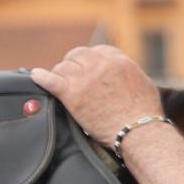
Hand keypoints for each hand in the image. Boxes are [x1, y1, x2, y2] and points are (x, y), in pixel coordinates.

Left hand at [31, 46, 163, 146]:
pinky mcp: (73, 95)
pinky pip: (50, 80)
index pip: (98, 51)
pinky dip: (41, 77)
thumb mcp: (144, 84)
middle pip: (78, 55)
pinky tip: (37, 76)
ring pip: (64, 67)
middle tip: (74, 77)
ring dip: (63, 75)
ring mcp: (85, 79)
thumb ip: (129, 73)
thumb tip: (122, 73)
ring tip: (65, 85)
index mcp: (119, 61)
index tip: (89, 69)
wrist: (139, 132)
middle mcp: (101, 65)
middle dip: (75, 64)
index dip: (92, 61)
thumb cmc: (145, 114)